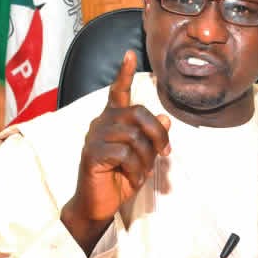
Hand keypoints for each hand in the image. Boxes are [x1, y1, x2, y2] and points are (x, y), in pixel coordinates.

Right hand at [61, 51, 170, 253]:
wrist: (99, 204)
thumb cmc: (120, 177)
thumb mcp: (142, 156)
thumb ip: (150, 137)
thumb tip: (166, 118)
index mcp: (113, 120)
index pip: (117, 92)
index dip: (124, 73)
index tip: (130, 54)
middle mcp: (101, 123)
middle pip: (137, 112)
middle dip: (158, 133)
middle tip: (165, 153)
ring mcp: (94, 138)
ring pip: (133, 135)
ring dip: (146, 158)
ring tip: (143, 172)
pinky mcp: (91, 154)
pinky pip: (124, 153)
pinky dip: (136, 169)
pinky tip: (134, 179)